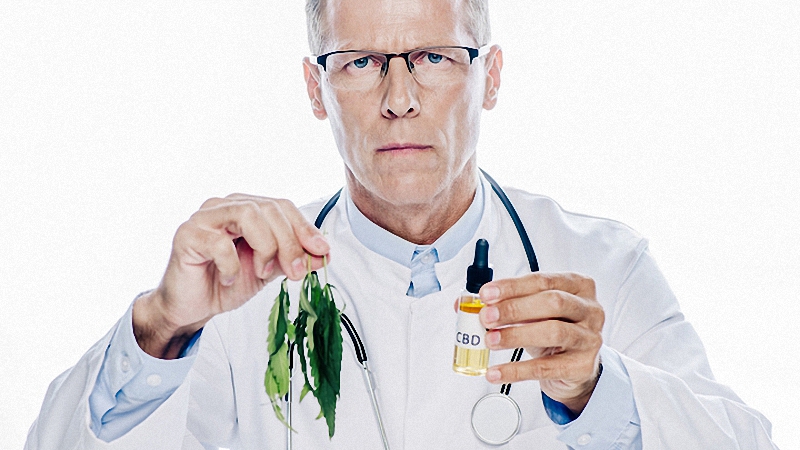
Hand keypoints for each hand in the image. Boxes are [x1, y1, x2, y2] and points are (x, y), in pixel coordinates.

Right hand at [133, 194, 329, 358]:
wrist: (192, 308)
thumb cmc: (227, 283)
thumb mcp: (269, 270)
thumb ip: (293, 258)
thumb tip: (323, 253)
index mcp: (246, 207)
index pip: (282, 206)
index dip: (305, 227)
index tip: (323, 251)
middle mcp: (225, 206)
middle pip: (268, 209)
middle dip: (289, 241)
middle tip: (295, 271)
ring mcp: (203, 218)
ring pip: (247, 214)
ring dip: (265, 247)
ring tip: (262, 272)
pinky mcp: (186, 235)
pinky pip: (218, 243)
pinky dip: (232, 265)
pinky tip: (230, 279)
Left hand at [478, 272, 603, 414]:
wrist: (573, 367)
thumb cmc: (552, 329)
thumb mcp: (531, 311)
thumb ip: (502, 303)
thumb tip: (463, 303)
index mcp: (577, 285)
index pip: (543, 280)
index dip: (512, 286)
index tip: (486, 294)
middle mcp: (589, 309)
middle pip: (552, 302)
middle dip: (514, 308)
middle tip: (486, 317)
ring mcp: (590, 338)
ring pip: (553, 331)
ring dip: (516, 335)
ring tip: (490, 340)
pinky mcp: (582, 366)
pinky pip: (546, 367)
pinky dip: (516, 370)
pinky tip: (496, 371)